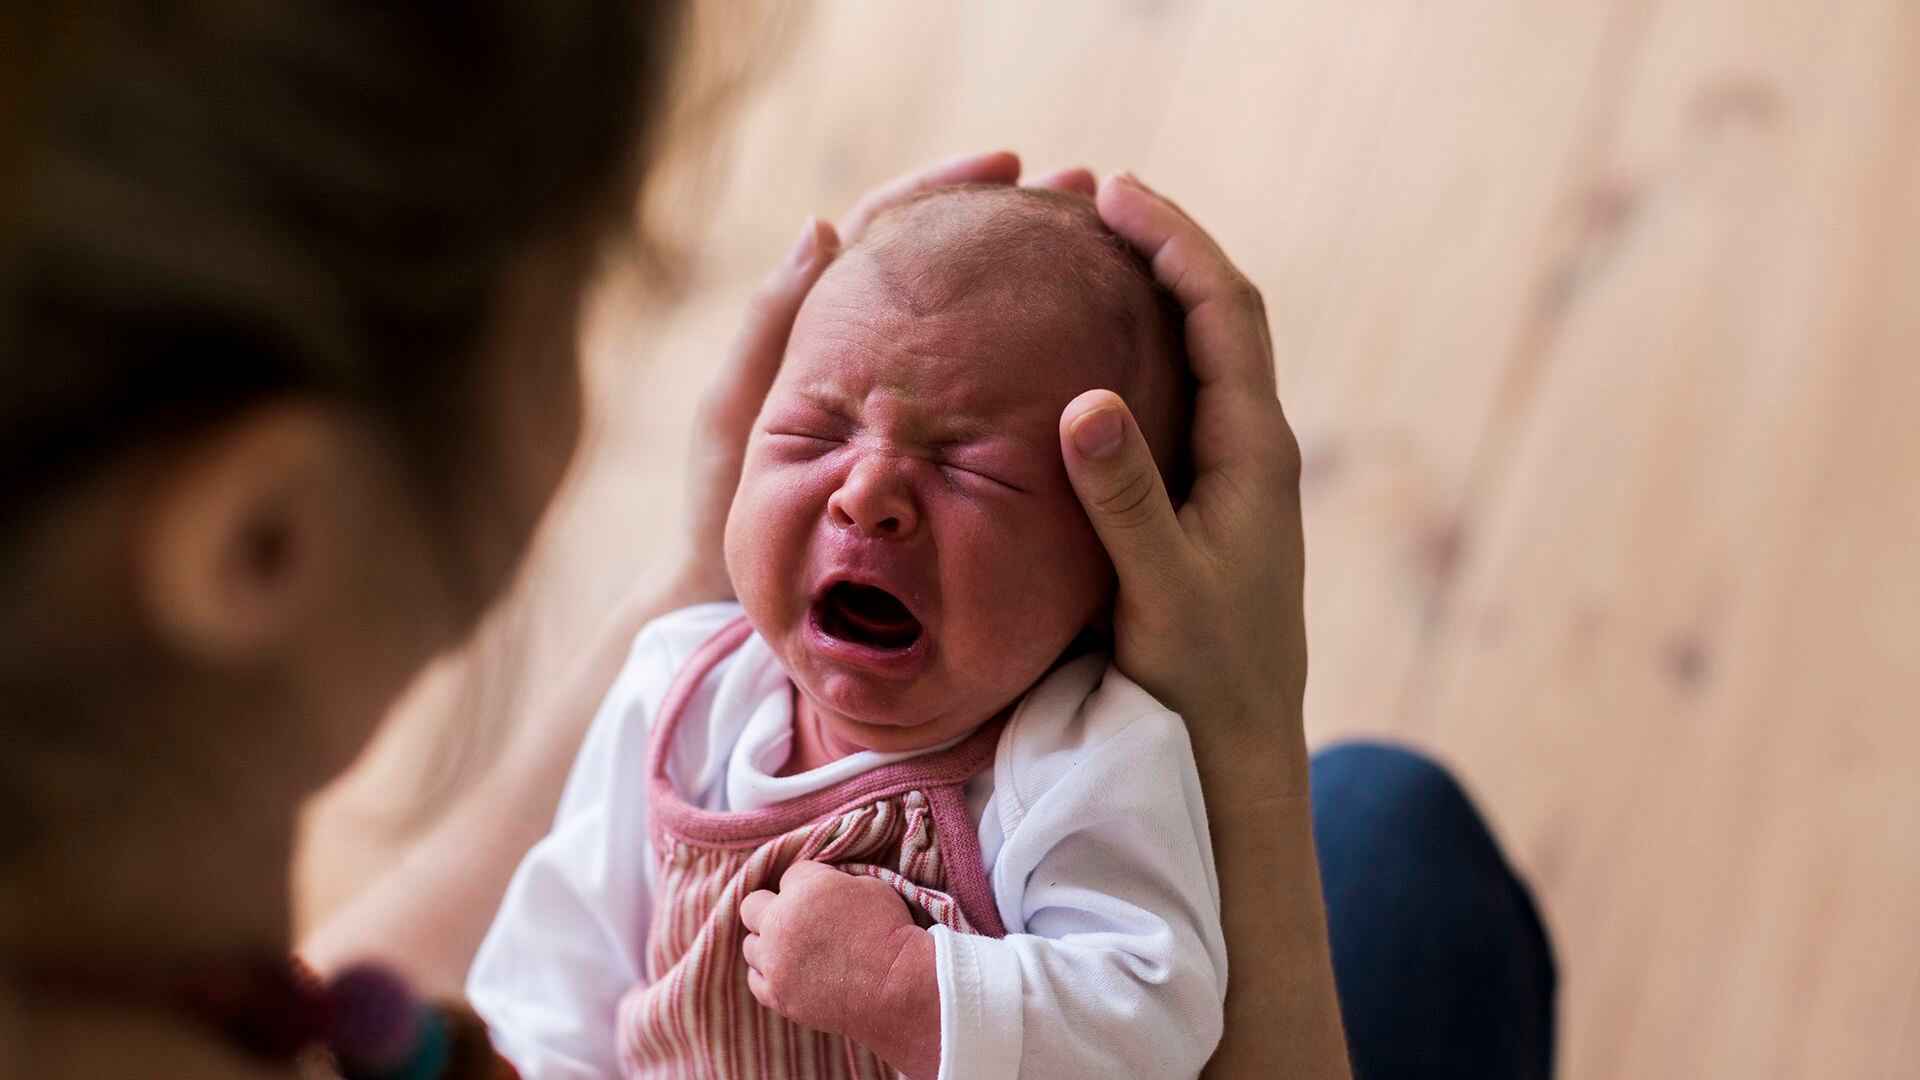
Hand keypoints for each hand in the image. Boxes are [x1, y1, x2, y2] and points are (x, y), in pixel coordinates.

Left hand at [655, 151, 1099, 607]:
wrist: (738, 600)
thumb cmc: (725, 508)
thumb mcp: (737, 412)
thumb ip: (770, 325)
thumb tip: (824, 225)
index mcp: (828, 325)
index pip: (894, 228)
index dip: (948, 189)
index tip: (1009, 165)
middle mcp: (881, 354)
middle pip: (955, 266)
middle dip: (1019, 224)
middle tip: (1085, 194)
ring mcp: (916, 404)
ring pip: (984, 328)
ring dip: (1041, 284)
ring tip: (1107, 253)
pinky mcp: (943, 454)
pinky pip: (997, 398)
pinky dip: (1039, 366)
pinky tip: (1094, 355)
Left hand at [739, 861, 940, 1076]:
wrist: (898, 987)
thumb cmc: (891, 933)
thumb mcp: (869, 886)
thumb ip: (832, 881)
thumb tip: (821, 886)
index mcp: (805, 889)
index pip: (790, 874)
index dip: (809, 883)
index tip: (825, 897)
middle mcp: (780, 923)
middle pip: (752, 905)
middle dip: (772, 907)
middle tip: (796, 918)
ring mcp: (775, 963)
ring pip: (750, 945)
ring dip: (768, 943)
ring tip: (794, 949)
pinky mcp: (778, 995)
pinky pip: (755, 979)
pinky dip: (768, 974)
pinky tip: (788, 972)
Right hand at [1060, 172, 1309, 788]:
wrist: (1238, 750)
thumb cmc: (1202, 677)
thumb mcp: (1158, 590)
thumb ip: (1124, 499)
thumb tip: (1087, 400)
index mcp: (1254, 451)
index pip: (1224, 311)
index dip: (1173, 241)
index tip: (1112, 191)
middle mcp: (1255, 449)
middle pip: (1220, 314)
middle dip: (1164, 246)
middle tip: (1092, 197)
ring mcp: (1236, 475)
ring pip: (1202, 353)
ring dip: (1155, 291)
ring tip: (1090, 251)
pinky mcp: (1210, 503)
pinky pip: (1181, 397)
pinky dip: (1142, 350)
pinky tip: (1092, 354)